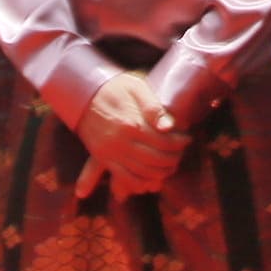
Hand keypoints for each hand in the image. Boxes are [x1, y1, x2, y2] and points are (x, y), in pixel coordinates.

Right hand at [73, 72, 184, 197]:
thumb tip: (167, 126)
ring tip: (171, 164)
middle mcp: (119, 142)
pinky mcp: (103, 159)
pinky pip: (124, 178)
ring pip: (142, 173)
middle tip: (181, 153)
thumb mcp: (135, 87)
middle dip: (173, 158)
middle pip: (155, 159)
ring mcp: (110, 153)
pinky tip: (152, 178)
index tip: (187, 139)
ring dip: (161, 173)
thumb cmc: (114, 88)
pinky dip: (141, 183)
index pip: (163, 141)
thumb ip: (153, 106)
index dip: (179, 142)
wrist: (83, 93)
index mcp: (130, 123)